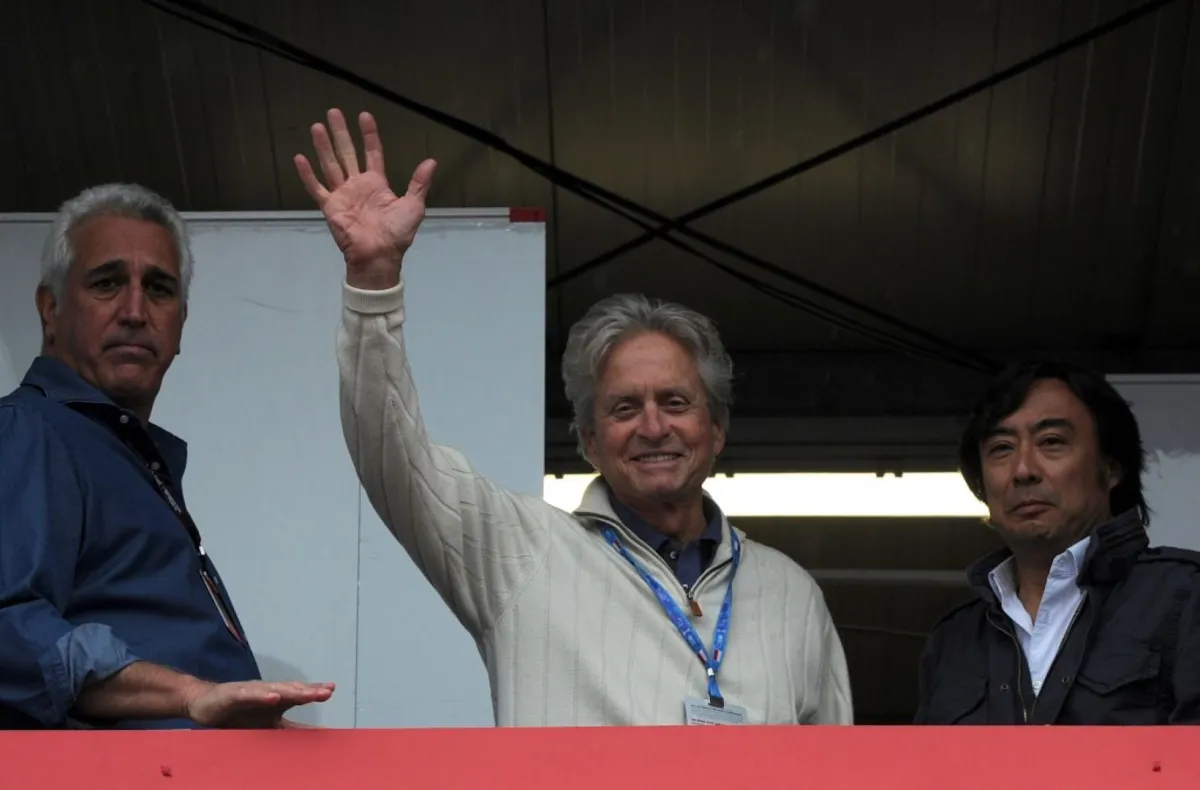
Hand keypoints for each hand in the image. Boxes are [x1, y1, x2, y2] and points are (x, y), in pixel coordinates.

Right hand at [183, 679, 334, 728]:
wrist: (203, 703)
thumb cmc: (237, 713)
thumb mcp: (265, 724)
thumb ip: (287, 729)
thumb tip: (310, 737)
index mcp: (276, 699)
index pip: (298, 694)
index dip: (314, 691)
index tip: (331, 690)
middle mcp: (267, 692)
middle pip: (291, 690)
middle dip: (309, 691)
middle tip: (326, 691)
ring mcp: (251, 692)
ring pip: (274, 690)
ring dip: (292, 691)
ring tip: (307, 693)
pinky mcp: (234, 695)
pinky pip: (250, 695)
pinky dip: (262, 696)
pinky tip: (273, 697)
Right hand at [294, 108, 436, 289]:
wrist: (379, 256)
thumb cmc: (397, 233)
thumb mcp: (414, 206)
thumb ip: (419, 183)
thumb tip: (431, 161)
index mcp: (377, 184)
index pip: (372, 153)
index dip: (369, 135)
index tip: (364, 116)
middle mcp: (357, 185)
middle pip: (347, 153)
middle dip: (341, 133)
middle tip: (333, 111)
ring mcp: (342, 195)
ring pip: (330, 165)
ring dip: (323, 146)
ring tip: (317, 126)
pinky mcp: (330, 207)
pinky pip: (316, 188)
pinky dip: (307, 174)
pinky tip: (299, 157)